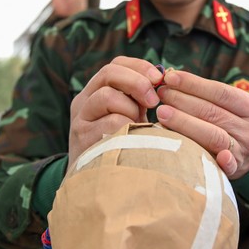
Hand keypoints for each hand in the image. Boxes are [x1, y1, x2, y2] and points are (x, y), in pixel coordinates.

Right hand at [68, 57, 163, 171]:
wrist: (95, 183)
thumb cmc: (121, 146)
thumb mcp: (129, 118)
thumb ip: (140, 99)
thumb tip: (167, 80)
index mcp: (96, 91)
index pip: (116, 64)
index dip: (139, 66)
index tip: (159, 78)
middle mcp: (84, 101)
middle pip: (109, 72)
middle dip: (137, 82)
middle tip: (153, 102)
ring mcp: (80, 119)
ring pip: (108, 96)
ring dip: (131, 110)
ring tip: (137, 127)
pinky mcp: (82, 137)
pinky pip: (111, 123)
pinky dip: (128, 129)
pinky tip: (132, 141)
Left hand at [155, 70, 248, 179]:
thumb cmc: (229, 123)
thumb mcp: (228, 106)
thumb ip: (205, 95)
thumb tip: (171, 78)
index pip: (220, 92)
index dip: (194, 84)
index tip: (170, 77)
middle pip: (213, 112)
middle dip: (183, 101)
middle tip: (161, 94)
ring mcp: (243, 150)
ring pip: (213, 136)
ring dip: (185, 123)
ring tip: (162, 112)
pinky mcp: (235, 169)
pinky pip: (225, 165)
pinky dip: (215, 159)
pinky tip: (196, 152)